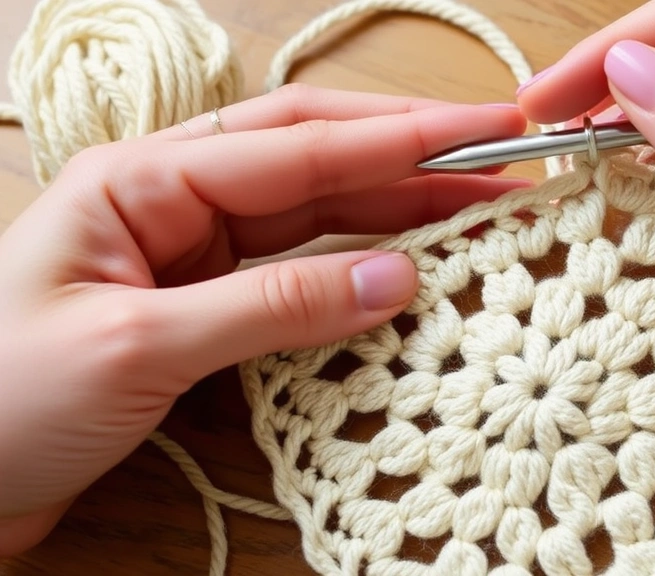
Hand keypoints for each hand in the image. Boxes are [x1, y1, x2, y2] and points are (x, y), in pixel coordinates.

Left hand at [0, 85, 527, 554]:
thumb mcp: (138, 346)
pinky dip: (356, 269)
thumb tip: (396, 276)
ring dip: (396, 209)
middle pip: (316, 159)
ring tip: (479, 209)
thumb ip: (273, 306)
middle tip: (502, 159)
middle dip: (412, 157)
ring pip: (315, 212)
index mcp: (144, 178)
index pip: (299, 144)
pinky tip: (408, 266)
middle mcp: (173, 200)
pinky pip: (297, 271)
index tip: (487, 130)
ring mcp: (191, 252)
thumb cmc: (1, 401)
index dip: (403, 137)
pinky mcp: (204, 304)